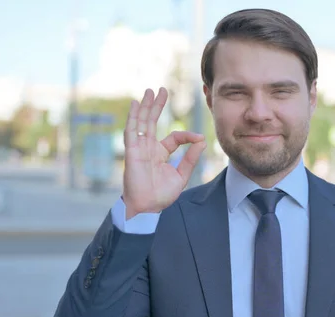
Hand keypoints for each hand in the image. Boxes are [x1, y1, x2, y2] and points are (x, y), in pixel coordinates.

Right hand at [122, 87, 205, 218]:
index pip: (173, 137)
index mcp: (160, 154)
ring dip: (146, 107)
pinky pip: (132, 132)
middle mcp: (148, 148)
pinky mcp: (132, 152)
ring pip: (142, 123)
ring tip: (149, 91)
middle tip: (162, 90)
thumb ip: (191, 158)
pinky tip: (136, 104)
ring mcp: (139, 149)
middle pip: (152, 122)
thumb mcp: (181, 175)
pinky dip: (134, 118)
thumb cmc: (161, 195)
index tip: (198, 138)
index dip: (186, 136)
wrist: (148, 208)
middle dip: (157, 106)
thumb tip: (202, 140)